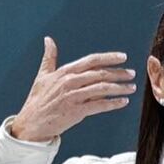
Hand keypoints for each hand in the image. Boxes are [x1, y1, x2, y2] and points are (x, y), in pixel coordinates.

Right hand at [7, 37, 135, 141]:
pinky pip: (99, 106)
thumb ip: (49, 57)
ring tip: (131, 87)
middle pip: (100, 74)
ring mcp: (74, 97)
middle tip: (131, 74)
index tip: (123, 57)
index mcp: (65, 72)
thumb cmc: (38, 100)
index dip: (109, 58)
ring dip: (119, 88)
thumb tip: (48, 40)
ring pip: (102, 89)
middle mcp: (70, 82)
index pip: (91, 61)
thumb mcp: (42, 76)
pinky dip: (113, 104)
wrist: (32, 123)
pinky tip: (123, 102)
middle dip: (119, 73)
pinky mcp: (76, 112)